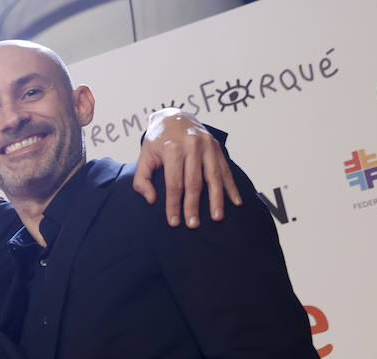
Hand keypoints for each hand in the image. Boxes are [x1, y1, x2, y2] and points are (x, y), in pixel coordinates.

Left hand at [134, 109, 242, 228]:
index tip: (174, 222)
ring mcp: (207, 145)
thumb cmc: (157, 140)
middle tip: (193, 224)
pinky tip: (235, 200)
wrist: (174, 116)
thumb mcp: (144, 156)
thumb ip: (141, 179)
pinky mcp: (217, 146)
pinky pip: (225, 169)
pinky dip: (231, 186)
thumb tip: (152, 199)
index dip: (174, 205)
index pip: (174, 184)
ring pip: (214, 176)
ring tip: (217, 217)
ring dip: (216, 199)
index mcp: (173, 149)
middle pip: (194, 182)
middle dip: (194, 206)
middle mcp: (192, 146)